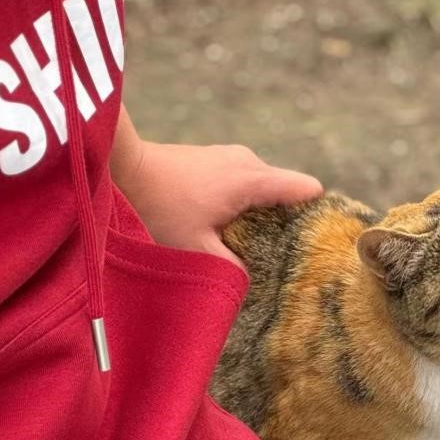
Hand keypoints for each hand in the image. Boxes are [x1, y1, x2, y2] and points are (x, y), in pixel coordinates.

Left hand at [116, 141, 322, 263]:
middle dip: (285, 221)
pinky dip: (242, 203)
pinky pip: (244, 183)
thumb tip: (252, 282)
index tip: (314, 243)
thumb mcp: (197, 249)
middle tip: (275, 254)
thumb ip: (231, 269)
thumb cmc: (159, 207)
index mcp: (253, 179)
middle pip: (286, 192)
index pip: (308, 190)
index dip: (316, 216)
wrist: (122, 168)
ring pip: (263, 188)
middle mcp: (249, 162)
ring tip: (246, 242)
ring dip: (259, 213)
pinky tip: (224, 225)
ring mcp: (232, 157)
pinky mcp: (216, 159)